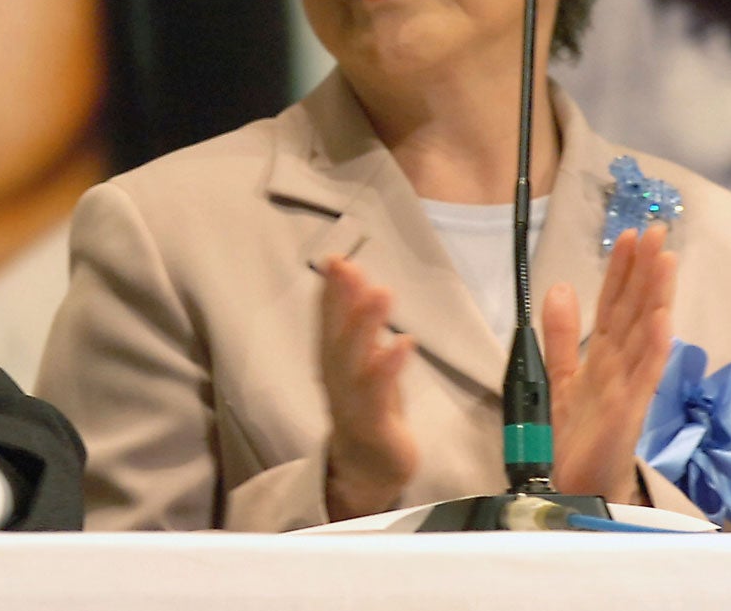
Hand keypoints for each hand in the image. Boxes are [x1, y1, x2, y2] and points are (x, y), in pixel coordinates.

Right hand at [318, 255, 417, 520]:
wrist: (368, 471)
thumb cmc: (369, 410)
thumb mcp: (363, 364)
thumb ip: (358, 326)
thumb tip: (356, 280)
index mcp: (333, 363)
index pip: (328, 322)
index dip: (330, 292)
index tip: (335, 259)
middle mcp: (336, 379)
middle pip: (336, 337)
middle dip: (341, 301)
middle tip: (348, 267)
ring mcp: (351, 403)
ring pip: (354, 361)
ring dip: (364, 326)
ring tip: (380, 292)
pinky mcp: (373, 426)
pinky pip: (378, 395)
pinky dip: (388, 367)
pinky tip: (403, 341)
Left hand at [543, 225, 676, 502]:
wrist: (576, 484)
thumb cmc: (577, 436)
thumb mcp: (562, 376)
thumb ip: (561, 334)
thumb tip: (561, 287)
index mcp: (603, 356)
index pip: (613, 304)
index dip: (621, 270)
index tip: (629, 235)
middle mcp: (620, 365)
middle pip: (633, 310)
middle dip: (644, 271)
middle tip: (655, 230)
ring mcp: (629, 387)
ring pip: (645, 333)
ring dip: (656, 297)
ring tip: (665, 259)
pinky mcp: (630, 412)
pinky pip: (645, 374)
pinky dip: (654, 347)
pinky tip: (662, 319)